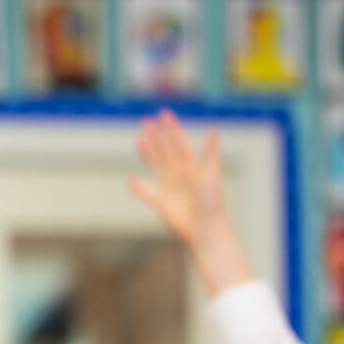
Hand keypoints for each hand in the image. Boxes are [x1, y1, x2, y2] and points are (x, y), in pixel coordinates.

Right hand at [129, 109, 224, 248]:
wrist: (205, 229)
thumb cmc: (211, 203)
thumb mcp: (212, 176)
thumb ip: (211, 154)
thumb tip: (213, 132)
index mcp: (192, 166)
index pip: (179, 143)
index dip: (171, 129)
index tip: (163, 114)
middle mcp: (180, 175)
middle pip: (165, 151)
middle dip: (157, 137)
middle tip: (146, 121)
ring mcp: (171, 188)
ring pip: (156, 166)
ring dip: (148, 153)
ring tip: (139, 141)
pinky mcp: (163, 203)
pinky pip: (148, 193)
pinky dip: (139, 188)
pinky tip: (130, 181)